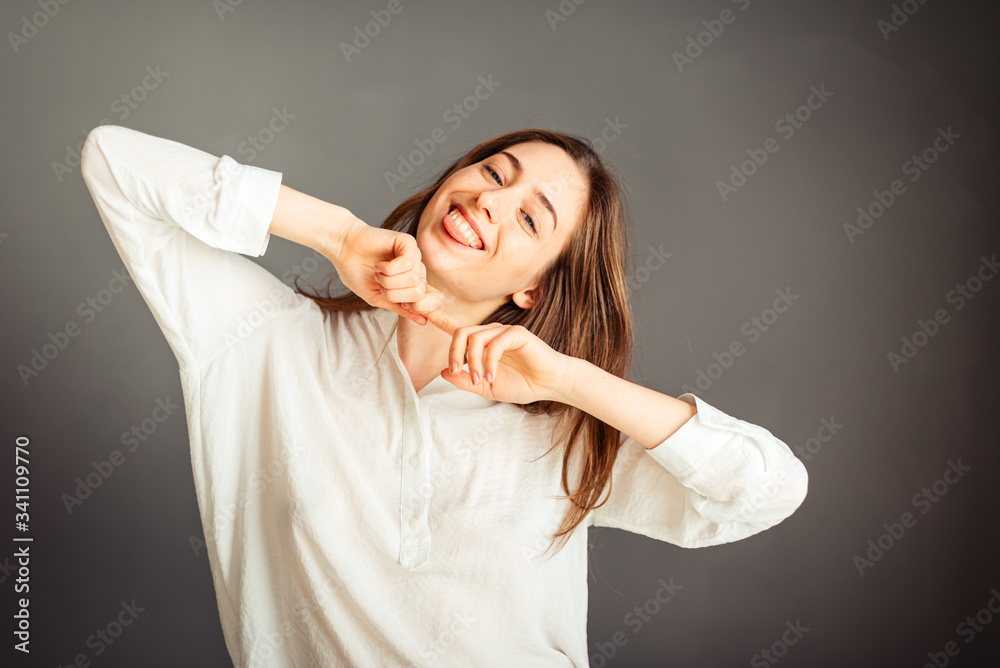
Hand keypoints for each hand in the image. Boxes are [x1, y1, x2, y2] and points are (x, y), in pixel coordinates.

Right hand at [327, 220, 439, 324]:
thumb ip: (401, 308)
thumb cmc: (357, 273)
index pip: (434, 300)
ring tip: (377, 273)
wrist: (343, 250)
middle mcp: (417, 270)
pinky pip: (407, 263)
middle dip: (394, 294)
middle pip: (419, 293)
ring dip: (388, 280)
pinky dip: (388, 269)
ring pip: (413, 279)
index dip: (420, 307)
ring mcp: (414, 256)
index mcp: (413, 285)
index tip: (400, 304)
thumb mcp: (379, 298)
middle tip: (380, 284)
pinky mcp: (408, 242)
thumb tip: (424, 322)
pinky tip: (379, 264)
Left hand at [424, 307, 575, 404]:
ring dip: (473, 362)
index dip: (438, 318)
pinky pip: (495, 343)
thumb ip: (465, 381)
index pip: (456, 328)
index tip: (421, 310)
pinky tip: (493, 375)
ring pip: (475, 337)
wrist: (550, 384)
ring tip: (481, 380)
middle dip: (454, 353)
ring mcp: (504, 331)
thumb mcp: (487, 388)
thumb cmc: (522, 384)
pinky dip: (490, 362)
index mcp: (481, 344)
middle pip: (460, 332)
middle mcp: (490, 333)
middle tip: (457, 372)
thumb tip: (444, 371)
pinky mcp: (517, 334)